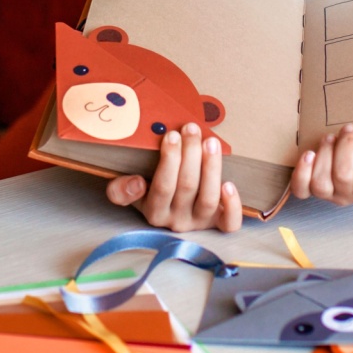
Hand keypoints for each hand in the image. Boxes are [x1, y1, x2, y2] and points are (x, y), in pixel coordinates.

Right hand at [105, 122, 243, 231]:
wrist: (167, 209)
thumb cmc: (148, 191)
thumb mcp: (127, 191)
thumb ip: (120, 190)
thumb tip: (136, 183)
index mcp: (153, 212)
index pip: (162, 187)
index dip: (169, 161)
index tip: (170, 135)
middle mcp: (176, 221)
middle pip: (187, 186)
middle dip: (190, 153)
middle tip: (190, 128)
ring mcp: (199, 223)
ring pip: (208, 199)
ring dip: (211, 167)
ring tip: (210, 142)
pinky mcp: (218, 224)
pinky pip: (230, 223)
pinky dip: (232, 205)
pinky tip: (229, 184)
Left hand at [289, 124, 352, 205]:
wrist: (346, 157)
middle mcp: (347, 196)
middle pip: (343, 178)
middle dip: (345, 149)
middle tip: (349, 129)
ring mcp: (326, 194)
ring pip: (321, 183)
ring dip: (325, 156)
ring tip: (330, 138)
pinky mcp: (307, 188)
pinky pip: (300, 188)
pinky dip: (302, 172)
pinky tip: (308, 154)